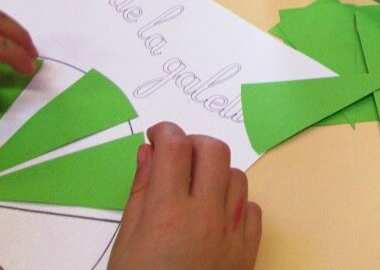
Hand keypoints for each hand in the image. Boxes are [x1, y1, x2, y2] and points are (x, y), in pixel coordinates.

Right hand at [108, 123, 261, 269]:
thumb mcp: (126, 242)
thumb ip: (141, 191)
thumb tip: (149, 151)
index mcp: (168, 212)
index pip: (175, 147)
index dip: (165, 131)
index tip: (157, 135)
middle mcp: (206, 215)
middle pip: (214, 151)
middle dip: (194, 144)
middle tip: (176, 157)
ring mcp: (233, 231)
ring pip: (236, 175)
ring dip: (216, 173)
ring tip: (195, 189)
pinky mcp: (249, 249)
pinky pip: (253, 207)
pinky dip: (236, 203)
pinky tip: (216, 215)